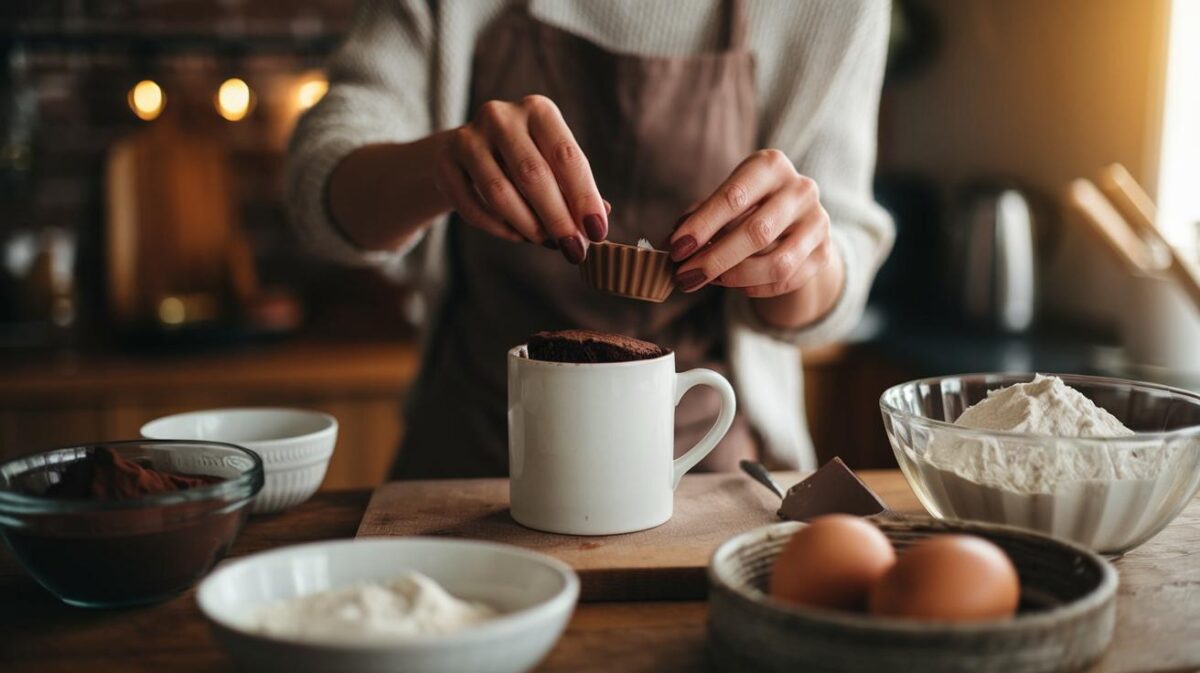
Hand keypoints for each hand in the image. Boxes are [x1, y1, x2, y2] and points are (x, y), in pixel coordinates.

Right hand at [433, 95, 607, 263]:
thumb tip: (600, 217)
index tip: (597, 233)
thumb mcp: (555, 166)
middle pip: (533, 175)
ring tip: (545, 242)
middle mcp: (501, 116)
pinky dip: (498, 228)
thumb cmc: (525, 161)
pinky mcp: (444, 161)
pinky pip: (473, 206)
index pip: (567, 156)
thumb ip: (576, 189)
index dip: (584, 197)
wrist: (469, 153)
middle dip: (558, 219)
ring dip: (528, 226)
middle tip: (573, 250)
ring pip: (500, 193)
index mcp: (538, 110)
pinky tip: (516, 235)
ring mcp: (468, 136)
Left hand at [668, 150, 840, 306]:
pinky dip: (756, 288)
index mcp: (770, 166)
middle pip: (756, 232)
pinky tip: (736, 285)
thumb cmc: (747, 206)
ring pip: (777, 264)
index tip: (676, 249)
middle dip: (714, 259)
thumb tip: (672, 245)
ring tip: (710, 281)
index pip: (733, 197)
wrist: (795, 221)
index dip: (701, 226)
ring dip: (736, 278)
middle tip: (685, 276)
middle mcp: (801, 189)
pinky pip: (787, 280)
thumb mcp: (724, 201)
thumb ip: (699, 218)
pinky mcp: (824, 253)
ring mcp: (818, 221)